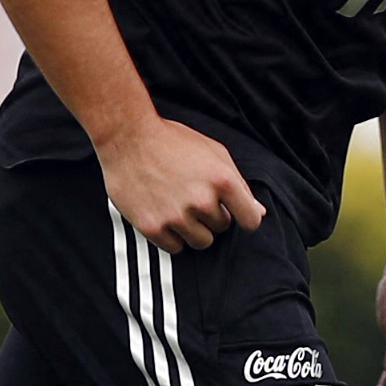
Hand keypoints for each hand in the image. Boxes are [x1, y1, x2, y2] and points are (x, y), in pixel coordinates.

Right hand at [97, 116, 266, 250]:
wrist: (127, 137)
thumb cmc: (171, 141)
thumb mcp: (214, 152)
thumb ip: (238, 184)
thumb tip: (259, 212)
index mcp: (222, 179)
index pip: (251, 220)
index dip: (245, 218)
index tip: (237, 215)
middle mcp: (202, 200)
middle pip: (222, 228)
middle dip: (211, 216)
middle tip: (192, 196)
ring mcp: (177, 216)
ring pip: (201, 242)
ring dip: (193, 229)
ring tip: (179, 206)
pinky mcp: (153, 227)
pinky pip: (175, 248)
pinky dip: (172, 236)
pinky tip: (164, 215)